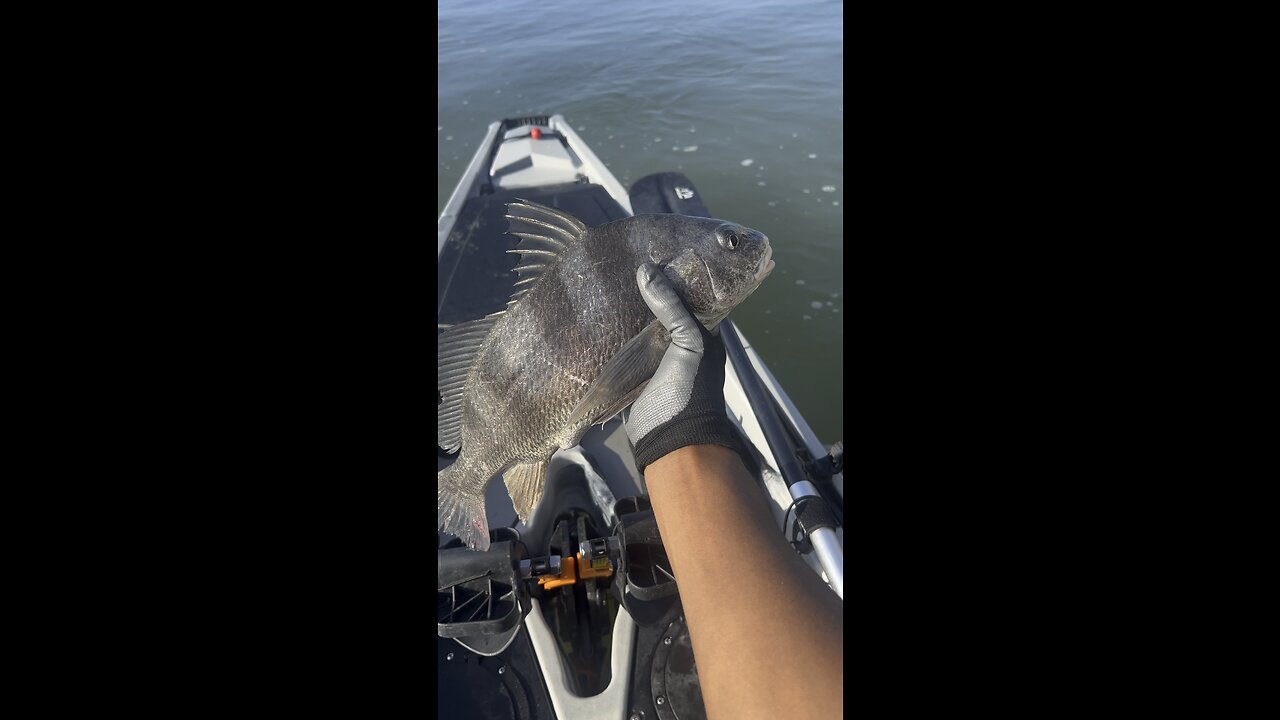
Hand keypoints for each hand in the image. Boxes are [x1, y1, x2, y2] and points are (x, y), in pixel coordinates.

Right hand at [626, 262, 741, 472]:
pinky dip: (616, 332)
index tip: (657, 249)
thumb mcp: (689, 342)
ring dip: (630, 309)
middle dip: (650, 289)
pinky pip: (626, 346)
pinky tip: (599, 312)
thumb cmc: (690, 388)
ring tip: (607, 279)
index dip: (679, 273)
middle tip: (625, 259)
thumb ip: (671, 307)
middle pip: (665, 308)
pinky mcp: (637, 372)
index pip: (693, 294)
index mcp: (705, 331)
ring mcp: (659, 357)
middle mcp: (683, 341)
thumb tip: (645, 269)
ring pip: (644, 325)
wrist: (671, 438)